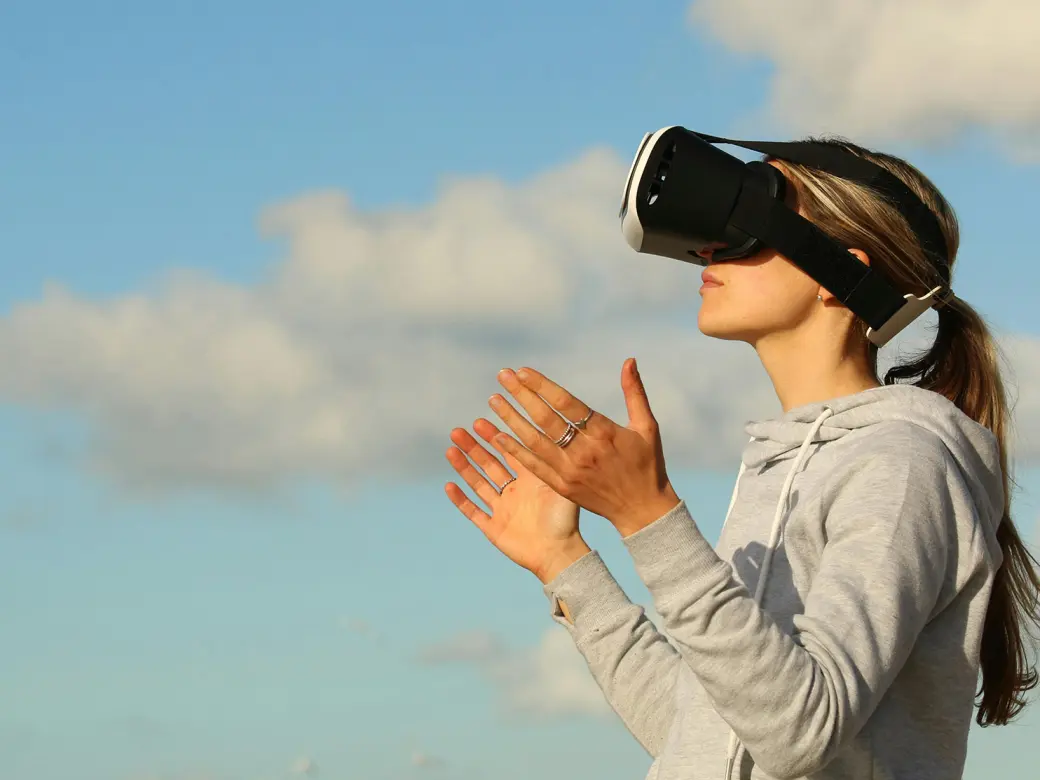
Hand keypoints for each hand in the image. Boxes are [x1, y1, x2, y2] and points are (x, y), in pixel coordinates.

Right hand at [445, 417, 591, 583]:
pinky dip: (461, 499)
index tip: (479, 420)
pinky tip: (449, 485)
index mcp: (530, 480)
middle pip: (489, 465)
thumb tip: (545, 430)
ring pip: (478, 484)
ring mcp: (502, 510)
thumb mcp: (559, 484)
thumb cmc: (566, 520)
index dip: (494, 437)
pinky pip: (473, 512)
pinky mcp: (494, 528)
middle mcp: (514, 492)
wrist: (559, 554)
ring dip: (464, 467)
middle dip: (473, 448)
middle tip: (458, 431)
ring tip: (451, 449)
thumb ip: (549, 461)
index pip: (508, 452)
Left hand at [486, 358, 680, 536]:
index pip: (566, 403)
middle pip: (545, 419)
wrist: (642, 510)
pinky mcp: (562, 487)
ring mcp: (570, 471)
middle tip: (502, 376)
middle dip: (522, 395)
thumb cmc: (647, 464)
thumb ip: (634, 392)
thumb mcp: (647, 426)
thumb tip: (629, 360)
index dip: (542, 386)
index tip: (522, 371)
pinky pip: (534, 466)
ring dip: (511, 420)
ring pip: (534, 441)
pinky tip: (499, 436)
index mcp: (604, 433)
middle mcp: (584, 451)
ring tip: (494, 401)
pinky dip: (515, 451)